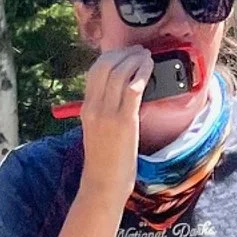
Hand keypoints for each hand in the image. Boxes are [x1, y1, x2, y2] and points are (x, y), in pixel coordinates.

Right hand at [78, 46, 150, 204]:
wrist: (103, 184)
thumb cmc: (104, 162)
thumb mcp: (97, 131)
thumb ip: (105, 112)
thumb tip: (122, 94)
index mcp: (86, 108)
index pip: (94, 71)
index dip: (112, 57)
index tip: (126, 55)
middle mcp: (94, 108)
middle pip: (106, 66)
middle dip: (125, 54)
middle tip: (140, 52)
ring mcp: (108, 114)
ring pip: (120, 72)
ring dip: (136, 60)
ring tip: (147, 58)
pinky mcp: (124, 121)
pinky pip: (133, 88)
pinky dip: (142, 73)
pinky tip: (150, 70)